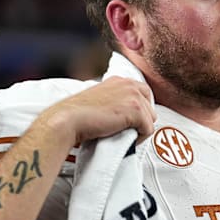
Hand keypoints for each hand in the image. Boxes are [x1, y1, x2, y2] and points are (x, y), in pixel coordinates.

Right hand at [41, 76, 156, 145]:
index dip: (139, 110)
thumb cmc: (78, 115)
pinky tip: (126, 139)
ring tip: (123, 135)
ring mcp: (133, 96)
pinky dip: (140, 138)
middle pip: (150, 106)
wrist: (68, 120)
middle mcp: (129, 84)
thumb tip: (124, 114)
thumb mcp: (100, 99)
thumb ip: (114, 100)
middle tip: (127, 130)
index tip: (130, 121)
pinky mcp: (136, 110)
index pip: (143, 93)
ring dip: (140, 130)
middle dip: (142, 120)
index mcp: (119, 80)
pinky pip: (149, 129)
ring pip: (150, 119)